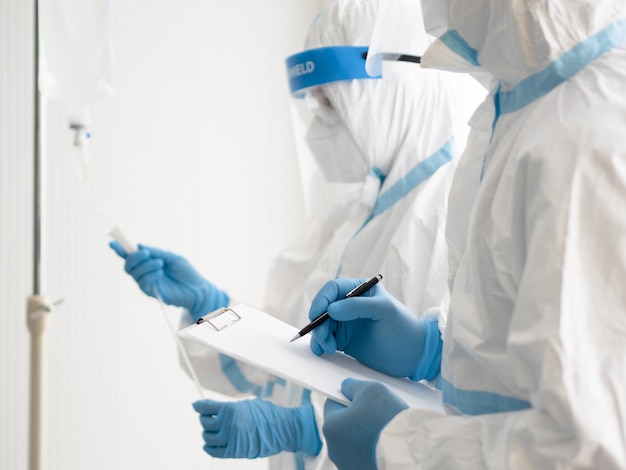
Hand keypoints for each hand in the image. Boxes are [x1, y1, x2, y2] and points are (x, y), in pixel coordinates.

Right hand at [109, 241, 228, 320]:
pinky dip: (150, 275)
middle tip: (146, 254)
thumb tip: (139, 245)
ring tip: (160, 264)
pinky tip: (160, 273)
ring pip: (135, 273)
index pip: (131, 256)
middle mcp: (145, 273)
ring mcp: (147, 283)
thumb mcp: (171, 257)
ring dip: (146, 266)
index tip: (113, 242)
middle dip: (133, 257)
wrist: (198, 288)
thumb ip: (156, 252)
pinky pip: (143, 283)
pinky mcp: (151, 292)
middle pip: (128, 265)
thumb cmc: (186, 272)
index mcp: (149, 262)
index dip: (120, 249)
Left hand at [192, 399, 321, 458]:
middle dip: (204, 420)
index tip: (196, 405)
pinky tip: (208, 445)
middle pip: (205, 423)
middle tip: (208, 418)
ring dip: (207, 434)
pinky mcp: (235, 452)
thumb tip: (215, 409)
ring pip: (208, 438)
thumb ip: (229, 408)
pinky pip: (215, 451)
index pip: (206, 407)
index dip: (199, 406)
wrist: (281, 428)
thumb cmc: (266, 414)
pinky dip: (209, 448)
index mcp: (231, 409)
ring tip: (212, 432)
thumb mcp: (246, 404)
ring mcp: (231, 439)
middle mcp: (228, 424)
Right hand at [308, 278, 440, 379]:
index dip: (322, 300)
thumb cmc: (404, 327)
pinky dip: (321, 345)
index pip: (333, 289)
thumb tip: (331, 309)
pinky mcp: (344, 341)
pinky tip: (323, 351)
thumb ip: (357, 306)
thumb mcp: (384, 310)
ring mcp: (346, 323)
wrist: (414, 355)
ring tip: (328, 349)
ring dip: (319, 336)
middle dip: (319, 322)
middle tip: (323, 337)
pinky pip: (326, 339)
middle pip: (323, 308)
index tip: (316, 314)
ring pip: (322, 325)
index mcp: (360, 290)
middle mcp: (350, 305)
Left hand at [323, 379, 408, 469]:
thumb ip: (353, 386)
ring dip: (364, 434)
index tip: (360, 396)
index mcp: (331, 427)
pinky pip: (364, 455)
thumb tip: (346, 387)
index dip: (346, 397)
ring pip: (353, 442)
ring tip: (383, 428)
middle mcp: (334, 449)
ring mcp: (348, 464)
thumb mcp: (371, 389)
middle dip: (356, 416)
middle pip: (342, 424)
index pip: (332, 404)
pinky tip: (386, 443)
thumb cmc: (388, 418)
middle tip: (375, 411)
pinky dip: (372, 449)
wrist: (410, 451)